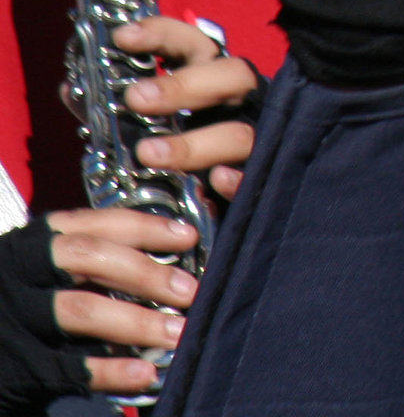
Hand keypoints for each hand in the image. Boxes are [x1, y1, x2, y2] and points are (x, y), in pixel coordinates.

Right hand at [0, 213, 195, 404]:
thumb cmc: (12, 305)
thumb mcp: (36, 270)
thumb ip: (85, 260)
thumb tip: (166, 257)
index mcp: (31, 244)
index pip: (94, 224)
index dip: (145, 227)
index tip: (188, 236)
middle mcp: (17, 272)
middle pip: (90, 259)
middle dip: (146, 273)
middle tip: (191, 291)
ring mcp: (11, 319)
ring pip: (81, 310)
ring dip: (138, 322)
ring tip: (180, 334)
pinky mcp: (11, 365)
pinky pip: (66, 367)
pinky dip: (110, 371)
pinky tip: (144, 375)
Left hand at [117, 16, 262, 200]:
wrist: (206, 202)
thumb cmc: (178, 151)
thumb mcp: (145, 125)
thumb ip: (114, 110)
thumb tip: (72, 89)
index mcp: (213, 81)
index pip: (196, 44)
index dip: (164, 36)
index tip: (122, 38)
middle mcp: (239, 105)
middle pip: (234, 76)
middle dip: (185, 85)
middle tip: (136, 99)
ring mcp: (255, 141)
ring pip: (239, 134)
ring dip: (194, 144)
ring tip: (147, 154)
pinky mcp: (256, 180)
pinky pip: (254, 178)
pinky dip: (237, 179)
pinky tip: (215, 181)